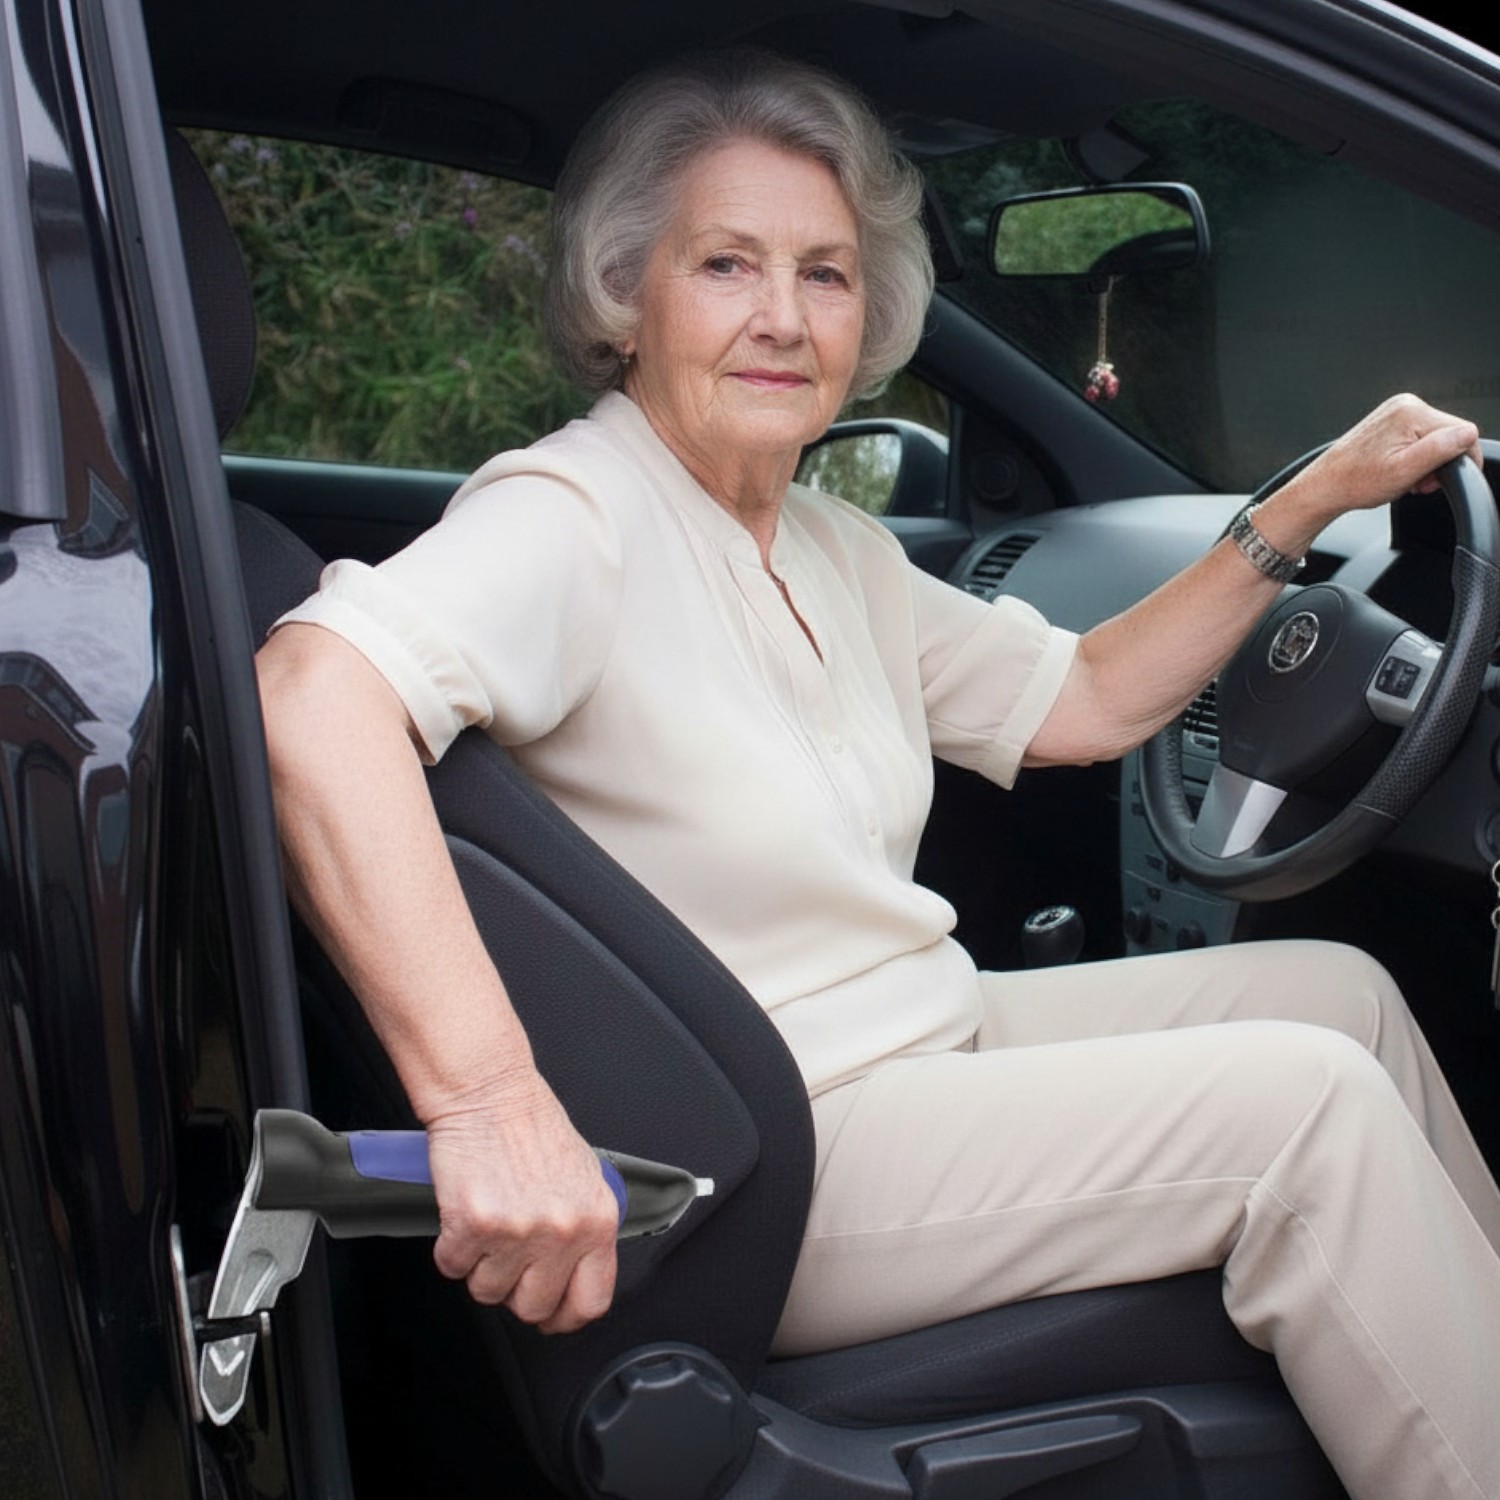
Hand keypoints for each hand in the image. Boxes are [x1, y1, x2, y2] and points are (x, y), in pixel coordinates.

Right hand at [424, 1074, 618, 1332]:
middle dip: (515, 1288)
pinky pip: (453, 1266)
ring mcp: (518, 1230)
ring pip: (488, 1291)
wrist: (490, 1092)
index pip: (591, 1302)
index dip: (565, 1315)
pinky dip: (451, 1247)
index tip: (551, 1313)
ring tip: (488, 1224)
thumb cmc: (531, 1127)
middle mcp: (562, 1230)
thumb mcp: (582, 1178)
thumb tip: (575, 1277)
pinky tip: (464, 1213)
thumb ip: (584, 1230)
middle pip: (533, 1306)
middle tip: (509, 1255)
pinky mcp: (474, 1224)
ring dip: (480, 1265)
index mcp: (597, 1220)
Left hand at [1280, 393, 1482, 531]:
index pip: (1462, 430)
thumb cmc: (1355, 482)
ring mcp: (1395, 411)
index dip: (1461, 459)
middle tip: (1418, 482)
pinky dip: (1415, 457)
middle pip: (1448, 434)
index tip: (1442, 480)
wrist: (1325, 487)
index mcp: (1410, 412)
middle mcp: (1404, 405)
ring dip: (1427, 462)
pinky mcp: (1389, 421)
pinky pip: (1418, 438)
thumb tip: (1467, 434)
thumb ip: (1440, 450)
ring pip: (1434, 438)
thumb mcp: (1404, 471)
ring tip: (1406, 478)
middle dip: (1440, 462)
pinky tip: (1399, 470)